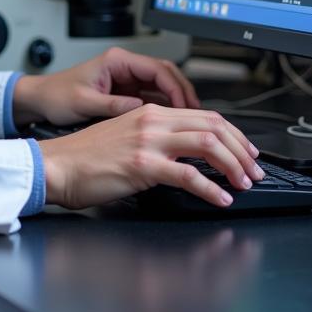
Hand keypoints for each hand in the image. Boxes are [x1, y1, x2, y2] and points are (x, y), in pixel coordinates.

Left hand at [12, 46, 200, 126]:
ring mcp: (125, 78)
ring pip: (161, 86)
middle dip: (182, 93)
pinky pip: (152, 97)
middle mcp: (123, 66)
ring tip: (190, 122)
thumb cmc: (57, 95)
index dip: (175, 87)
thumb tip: (140, 110)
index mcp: (116, 61)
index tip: (186, 106)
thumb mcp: (85, 102)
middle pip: (165, 74)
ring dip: (176, 101)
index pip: (157, 68)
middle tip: (196, 115)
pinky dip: (164, 108)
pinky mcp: (124, 92)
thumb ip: (113, 105)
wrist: (41, 99)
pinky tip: (172, 123)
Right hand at [37, 104, 263, 208]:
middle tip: (254, 170)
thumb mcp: (125, 136)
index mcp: (149, 112)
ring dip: (233, 165)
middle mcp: (152, 121)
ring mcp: (148, 141)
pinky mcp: (142, 165)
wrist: (57, 165)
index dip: (234, 134)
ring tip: (243, 183)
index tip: (247, 151)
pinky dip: (211, 189)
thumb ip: (155, 138)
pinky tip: (220, 199)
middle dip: (242, 149)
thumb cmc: (85, 157)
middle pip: (213, 126)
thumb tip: (186, 153)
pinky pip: (188, 176)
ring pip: (207, 144)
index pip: (205, 116)